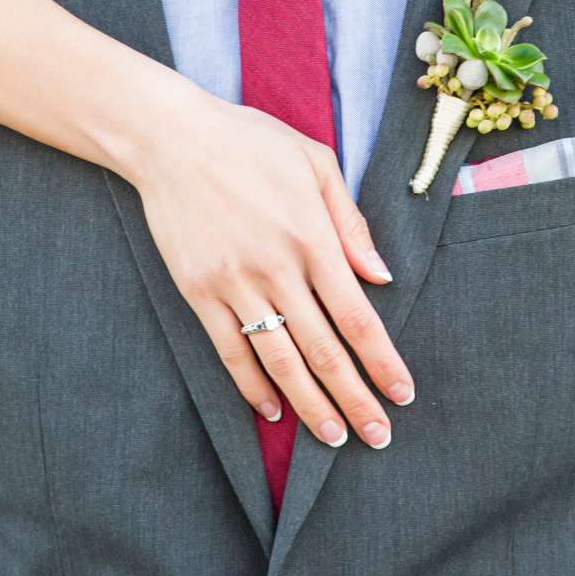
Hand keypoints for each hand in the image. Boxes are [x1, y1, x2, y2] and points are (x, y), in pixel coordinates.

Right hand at [127, 76, 413, 449]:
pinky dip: (251, 384)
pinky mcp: (198, 291)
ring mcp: (234, 284)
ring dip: (309, 405)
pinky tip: (269, 409)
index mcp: (313, 237)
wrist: (171, 139)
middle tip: (377, 436)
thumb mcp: (316, 163)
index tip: (402, 395)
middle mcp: (277, 268)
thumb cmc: (250, 142)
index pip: (358, 318)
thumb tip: (381, 276)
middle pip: (324, 351)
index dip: (383, 363)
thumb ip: (351, 222)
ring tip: (332, 436)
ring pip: (279, 360)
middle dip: (355, 399)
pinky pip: (229, 349)